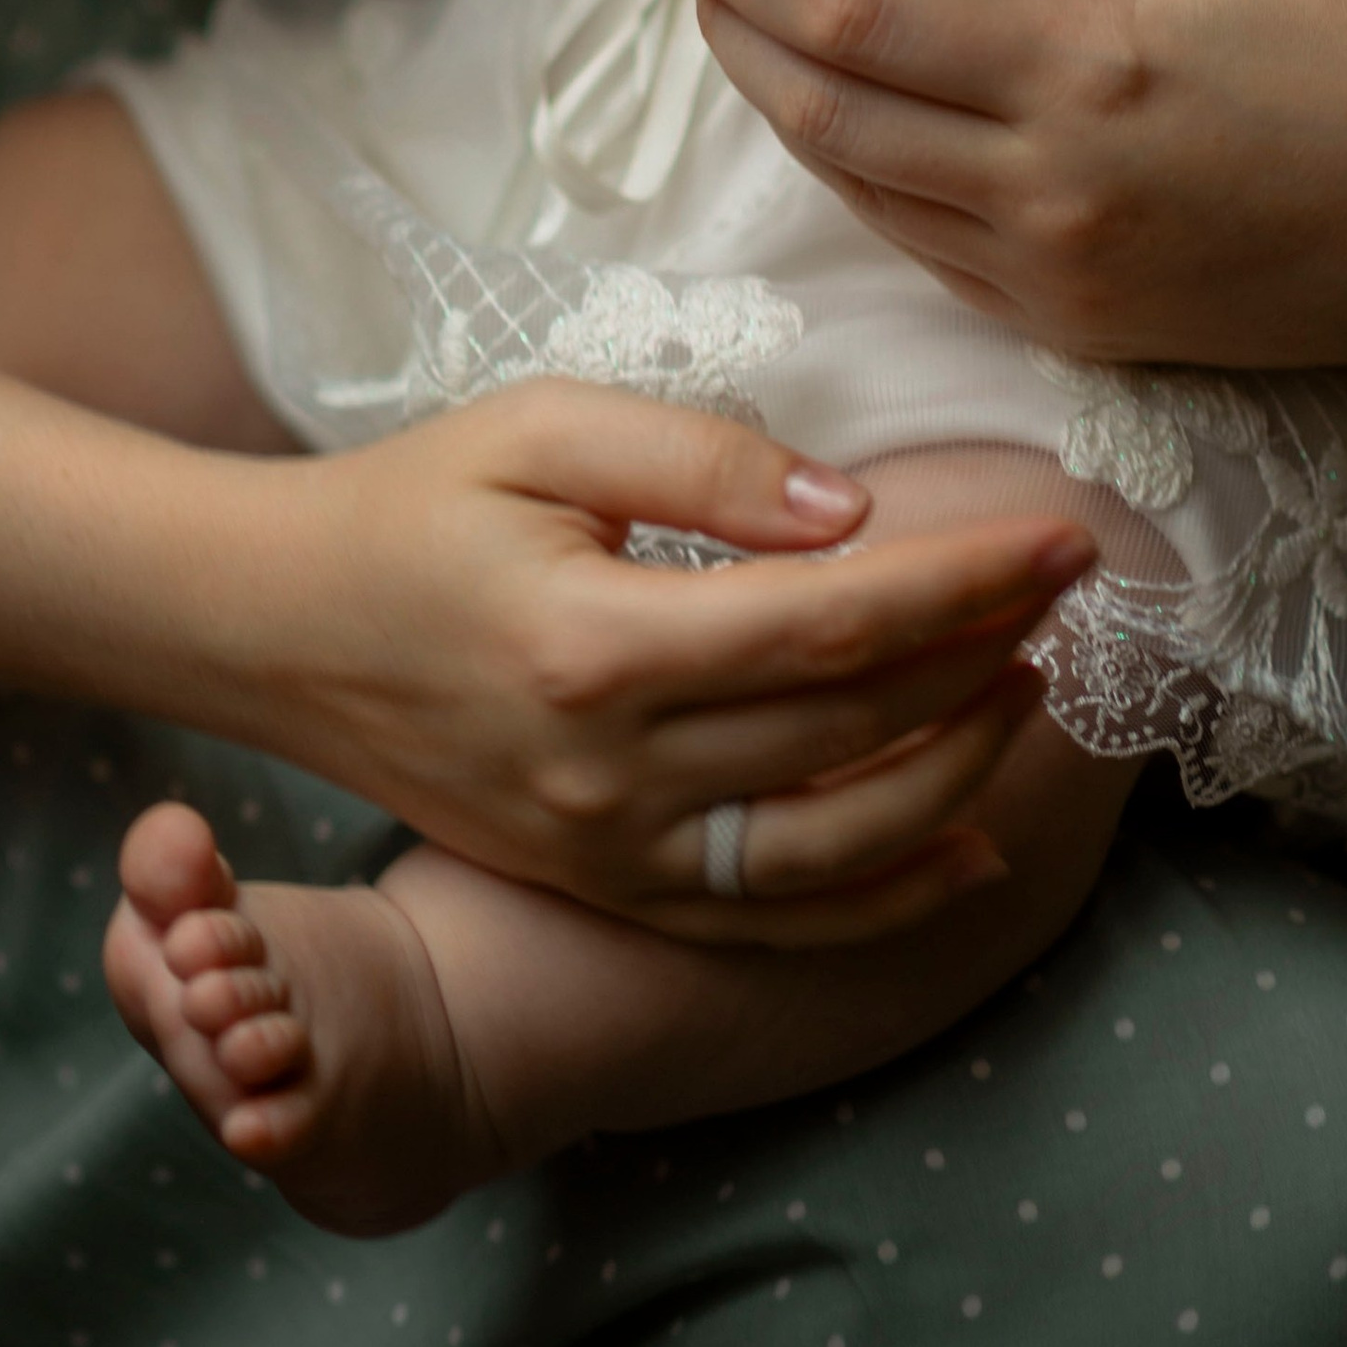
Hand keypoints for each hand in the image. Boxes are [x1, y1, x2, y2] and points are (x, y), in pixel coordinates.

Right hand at [249, 381, 1086, 947]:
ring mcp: (608, 849)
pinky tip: (965, 850)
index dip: (968, 584)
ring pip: (833, 851)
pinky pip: (769, 921)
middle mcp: (611, 773)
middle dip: (986, 655)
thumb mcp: (541, 426)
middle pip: (853, 733)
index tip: (1062, 535)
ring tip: (1024, 691)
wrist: (276, 625)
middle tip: (1070, 586)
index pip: (838, 625)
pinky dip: (882, 899)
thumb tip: (850, 514)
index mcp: (597, 645)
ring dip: (956, 778)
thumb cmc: (413, 502)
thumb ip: (702, 461)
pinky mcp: (603, 884)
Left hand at [656, 0, 1346, 368]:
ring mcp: (1054, 276)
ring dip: (780, 103)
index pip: (853, 18)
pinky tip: (841, 102)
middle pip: (820, 114)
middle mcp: (1049, 191)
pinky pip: (919, 247)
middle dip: (728, 30)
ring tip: (737, 14)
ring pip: (854, 190)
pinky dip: (860, 174)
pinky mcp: (1069, 330)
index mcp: (1084, 70)